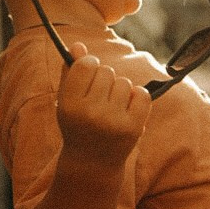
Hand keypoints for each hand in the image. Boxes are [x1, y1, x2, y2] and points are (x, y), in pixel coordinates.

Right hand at [56, 43, 150, 167]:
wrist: (92, 163)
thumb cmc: (78, 125)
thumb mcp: (67, 100)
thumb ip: (71, 71)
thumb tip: (79, 45)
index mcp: (69, 104)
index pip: (86, 65)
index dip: (89, 65)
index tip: (89, 76)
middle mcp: (90, 113)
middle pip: (106, 72)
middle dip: (105, 80)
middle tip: (99, 100)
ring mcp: (113, 121)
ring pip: (124, 82)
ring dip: (120, 90)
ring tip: (112, 108)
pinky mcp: (133, 127)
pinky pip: (142, 94)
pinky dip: (137, 98)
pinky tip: (127, 110)